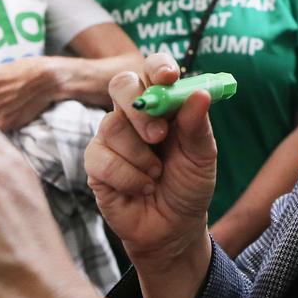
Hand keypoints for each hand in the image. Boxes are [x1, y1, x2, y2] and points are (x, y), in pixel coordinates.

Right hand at [85, 54, 215, 297]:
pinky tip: (142, 187)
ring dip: (141, 157)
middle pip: (121, 85)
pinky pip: (103, 159)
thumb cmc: (188, 187)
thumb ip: (197, 126)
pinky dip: (128, 177)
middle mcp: (134, 115)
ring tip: (157, 176)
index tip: (168, 78)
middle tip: (159, 136)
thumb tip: (198, 93)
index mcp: (162, 105)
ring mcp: (111, 137)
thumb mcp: (202, 157)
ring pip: (113, 126)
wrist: (173, 230)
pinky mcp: (95, 164)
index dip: (157, 68)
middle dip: (140, 109)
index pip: (153, 70)